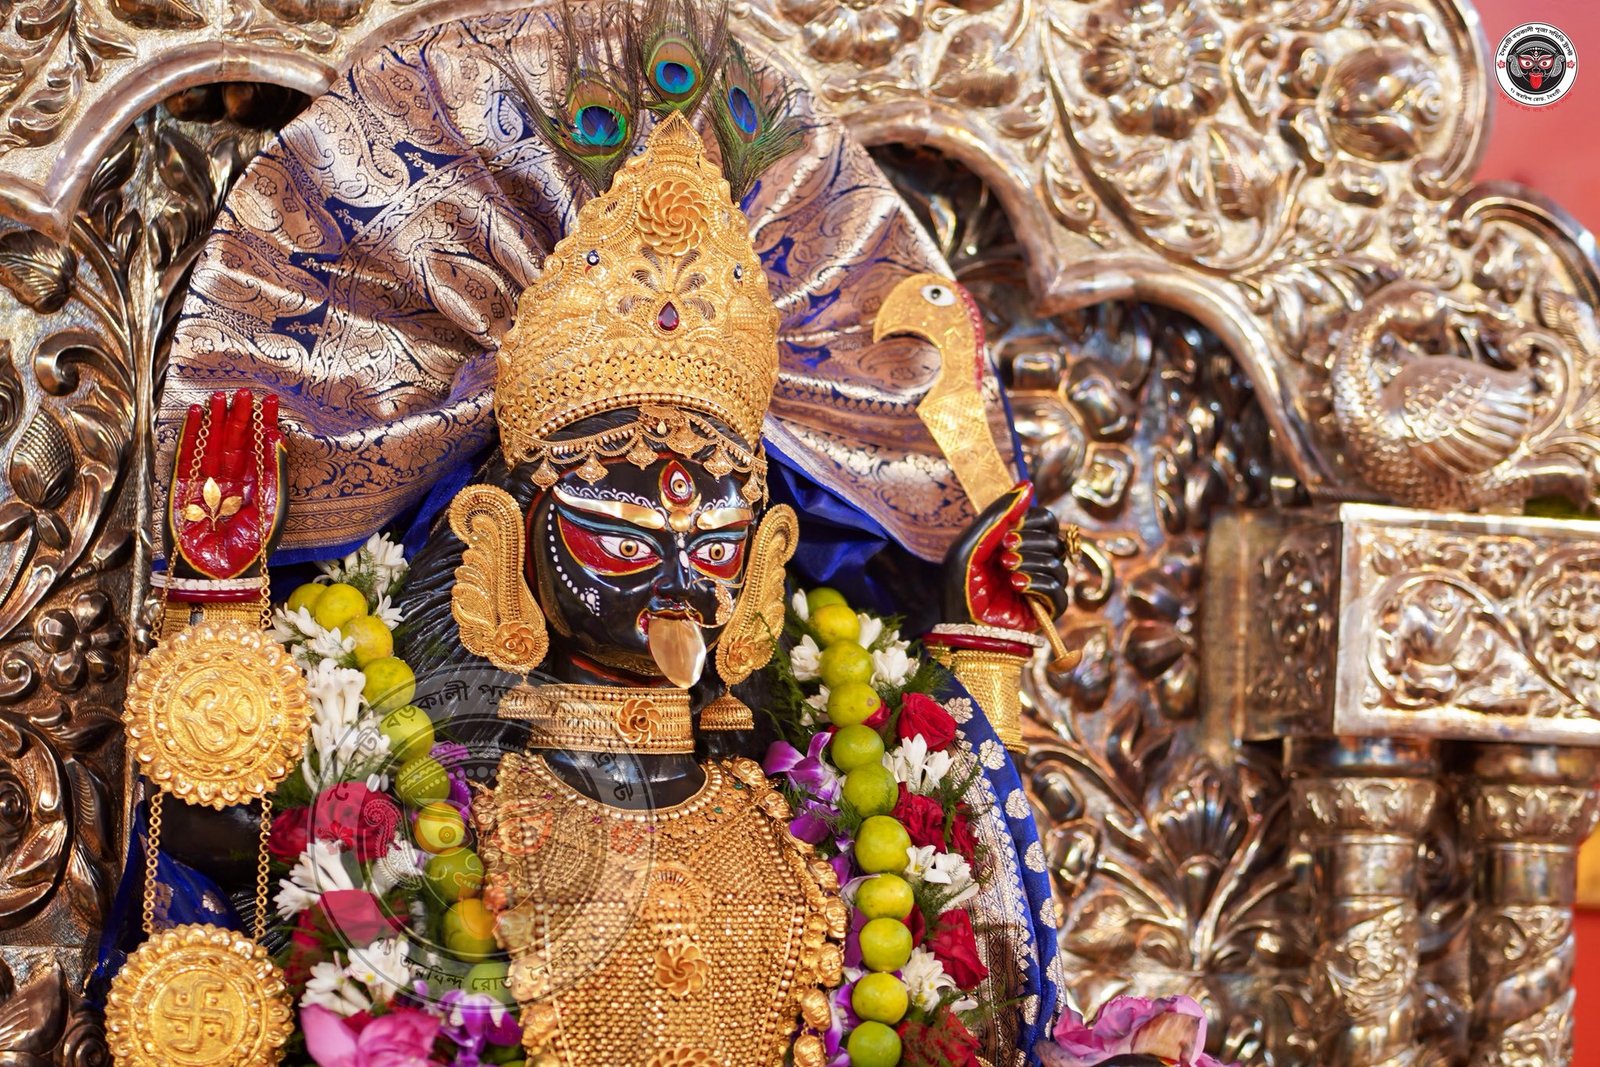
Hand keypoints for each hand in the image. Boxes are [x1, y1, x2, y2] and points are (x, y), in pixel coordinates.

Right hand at [167, 389, 285, 580]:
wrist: (219, 573)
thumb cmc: (250, 549)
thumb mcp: (271, 509)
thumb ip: (273, 474)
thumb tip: (278, 439)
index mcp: (255, 487)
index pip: (260, 448)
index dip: (264, 424)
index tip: (270, 401)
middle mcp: (232, 481)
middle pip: (236, 441)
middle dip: (240, 416)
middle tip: (243, 392)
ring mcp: (207, 483)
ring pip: (212, 443)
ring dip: (216, 419)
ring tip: (220, 395)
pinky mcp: (184, 487)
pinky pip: (188, 454)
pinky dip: (191, 434)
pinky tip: (195, 414)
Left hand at [941, 482, 1068, 629]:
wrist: (960, 628)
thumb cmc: (960, 586)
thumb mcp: (972, 544)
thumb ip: (998, 514)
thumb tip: (1027, 484)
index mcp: (1017, 542)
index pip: (1045, 520)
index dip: (1033, 521)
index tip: (1008, 531)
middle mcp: (1032, 560)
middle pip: (1055, 538)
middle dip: (1030, 542)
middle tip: (1004, 552)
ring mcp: (1040, 584)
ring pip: (1058, 563)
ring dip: (1031, 563)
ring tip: (1007, 572)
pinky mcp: (1046, 608)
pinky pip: (1059, 590)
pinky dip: (1039, 584)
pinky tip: (1017, 586)